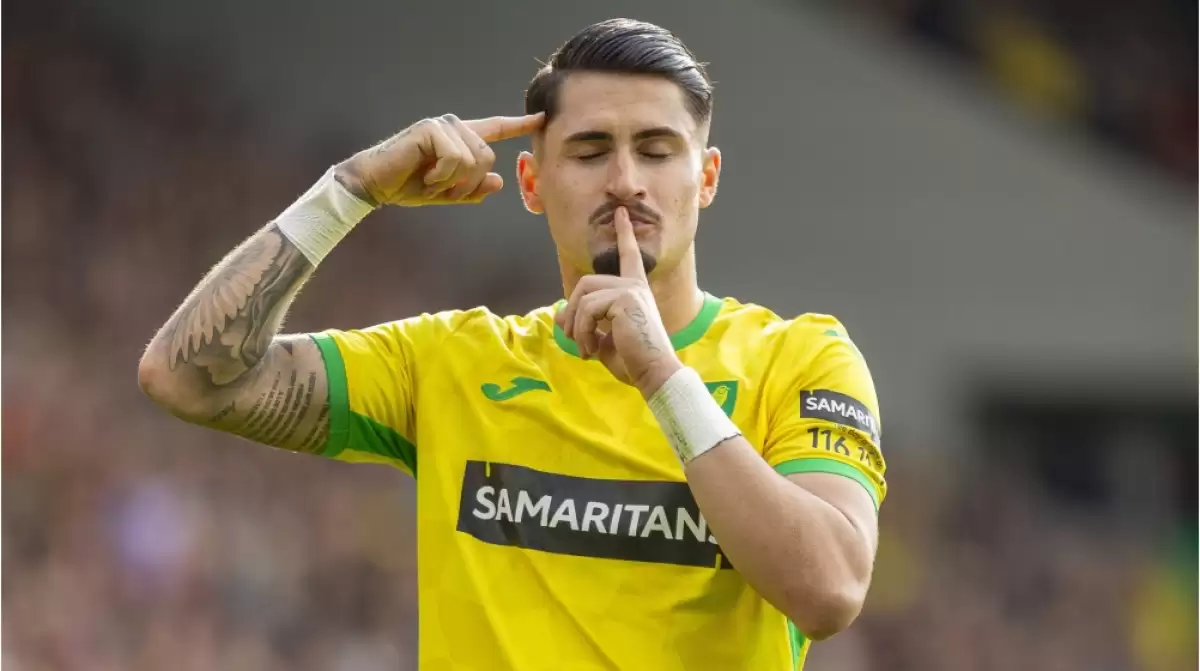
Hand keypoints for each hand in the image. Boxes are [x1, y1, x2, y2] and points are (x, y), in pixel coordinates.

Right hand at [335, 112, 543, 206]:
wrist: (376, 185)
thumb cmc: (408, 186)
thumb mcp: (447, 193)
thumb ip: (473, 189)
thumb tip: (498, 183)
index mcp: (461, 139)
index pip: (495, 129)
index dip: (519, 124)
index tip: (540, 118)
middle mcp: (454, 127)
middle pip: (488, 157)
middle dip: (470, 183)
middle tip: (444, 191)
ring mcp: (443, 125)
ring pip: (474, 160)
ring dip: (453, 182)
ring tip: (431, 182)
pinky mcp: (431, 129)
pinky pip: (456, 159)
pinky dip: (442, 176)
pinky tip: (425, 176)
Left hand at [555, 207, 683, 395]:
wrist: (653, 373)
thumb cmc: (632, 360)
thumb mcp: (599, 339)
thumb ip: (583, 323)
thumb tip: (559, 313)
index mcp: (634, 291)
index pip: (628, 256)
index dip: (624, 234)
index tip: (620, 213)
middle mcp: (634, 285)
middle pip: (586, 283)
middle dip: (572, 312)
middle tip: (574, 340)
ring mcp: (631, 290)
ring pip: (584, 296)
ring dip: (576, 326)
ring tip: (584, 348)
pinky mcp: (626, 299)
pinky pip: (588, 309)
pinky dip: (583, 332)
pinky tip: (591, 350)